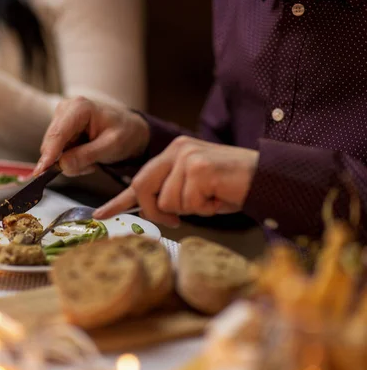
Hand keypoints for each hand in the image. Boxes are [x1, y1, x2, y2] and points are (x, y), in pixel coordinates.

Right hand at [34, 97, 149, 176]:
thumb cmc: (124, 133)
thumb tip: (62, 165)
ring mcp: (61, 120)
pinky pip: (57, 154)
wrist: (129, 131)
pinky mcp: (60, 131)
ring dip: (72, 162)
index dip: (48, 154)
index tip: (40, 172)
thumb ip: (87, 155)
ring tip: (93, 159)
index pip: (58, 134)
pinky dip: (71, 160)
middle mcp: (65, 110)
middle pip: (52, 145)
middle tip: (91, 165)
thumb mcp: (112, 146)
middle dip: (68, 161)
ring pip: (53, 152)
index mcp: (79, 108)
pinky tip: (87, 157)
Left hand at [93, 136, 258, 225]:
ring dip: (191, 209)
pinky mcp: (199, 168)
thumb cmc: (231, 186)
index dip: (119, 200)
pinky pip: (189, 204)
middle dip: (158, 211)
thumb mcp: (194, 189)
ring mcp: (187, 157)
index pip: (140, 178)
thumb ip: (171, 195)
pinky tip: (220, 195)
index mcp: (173, 152)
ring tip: (212, 197)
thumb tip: (153, 211)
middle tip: (177, 220)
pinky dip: (205, 208)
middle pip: (144, 188)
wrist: (268, 178)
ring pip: (169, 202)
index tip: (101, 214)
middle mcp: (177, 150)